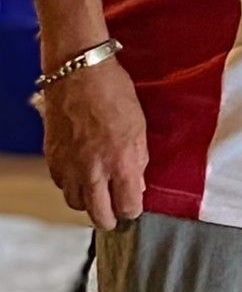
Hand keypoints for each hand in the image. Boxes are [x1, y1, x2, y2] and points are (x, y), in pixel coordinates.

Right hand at [41, 56, 148, 229]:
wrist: (79, 73)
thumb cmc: (115, 93)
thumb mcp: (139, 127)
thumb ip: (139, 160)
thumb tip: (138, 185)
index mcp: (121, 163)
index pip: (128, 208)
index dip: (133, 210)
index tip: (134, 205)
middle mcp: (94, 171)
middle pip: (99, 216)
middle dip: (110, 218)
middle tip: (115, 210)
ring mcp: (70, 167)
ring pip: (76, 204)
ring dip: (88, 202)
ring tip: (98, 192)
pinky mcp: (52, 159)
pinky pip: (61, 185)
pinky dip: (71, 185)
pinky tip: (80, 174)